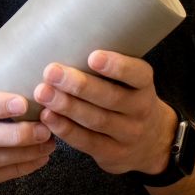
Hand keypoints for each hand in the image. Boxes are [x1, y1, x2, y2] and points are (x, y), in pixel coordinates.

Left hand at [32, 51, 176, 177]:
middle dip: (79, 85)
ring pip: (96, 120)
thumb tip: (64, 41)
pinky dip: (65, 129)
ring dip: (67, 106)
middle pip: (111, 98)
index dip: (117, 66)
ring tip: (43, 93)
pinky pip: (87, 142)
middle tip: (52, 72)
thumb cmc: (127, 100)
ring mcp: (128, 135)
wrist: (151, 144)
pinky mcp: (113, 154)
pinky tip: (47, 117)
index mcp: (144, 86)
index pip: (137, 74)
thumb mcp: (130, 83)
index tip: (93, 56)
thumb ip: (106, 68)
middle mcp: (140, 110)